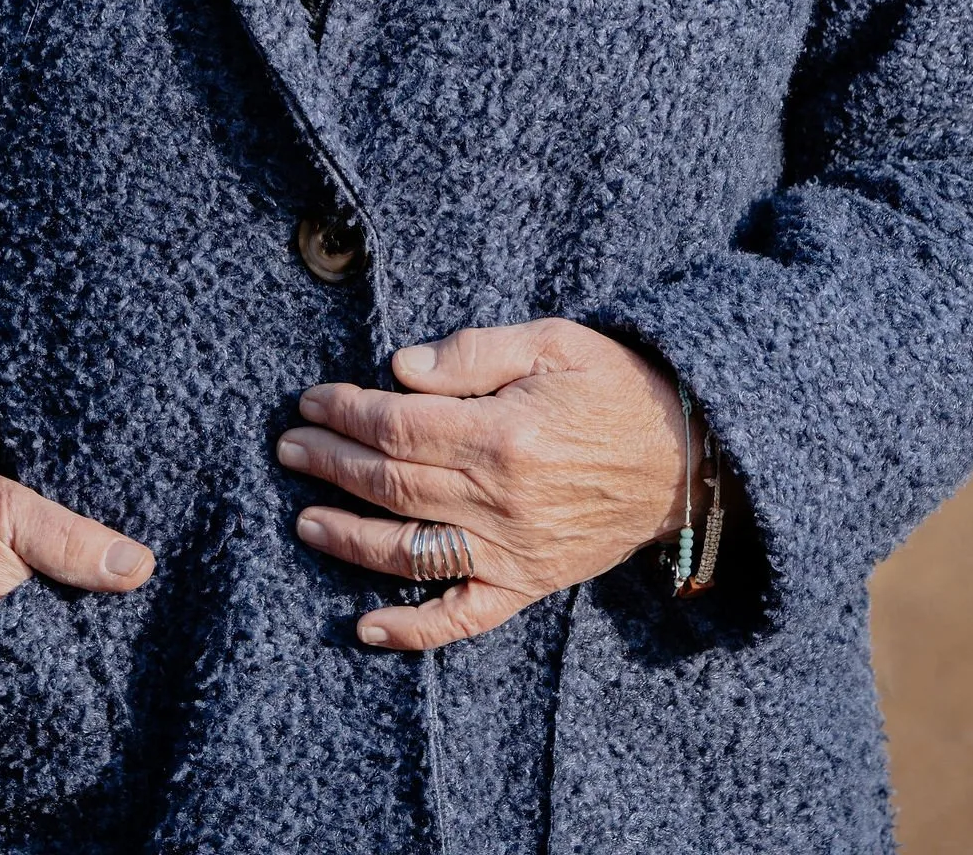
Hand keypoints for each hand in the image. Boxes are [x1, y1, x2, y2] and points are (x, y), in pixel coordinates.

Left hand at [277, 317, 687, 650]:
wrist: (685, 456)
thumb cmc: (614, 386)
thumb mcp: (551, 342)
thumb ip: (473, 353)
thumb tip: (401, 368)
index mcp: (504, 435)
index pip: (399, 426)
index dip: (346, 413)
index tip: (311, 401)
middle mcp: (502, 501)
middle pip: (392, 485)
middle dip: (331, 464)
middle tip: (287, 448)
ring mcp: (514, 551)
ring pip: (410, 553)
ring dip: (348, 539)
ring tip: (303, 520)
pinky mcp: (529, 584)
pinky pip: (463, 617)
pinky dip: (413, 629)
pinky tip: (366, 628)